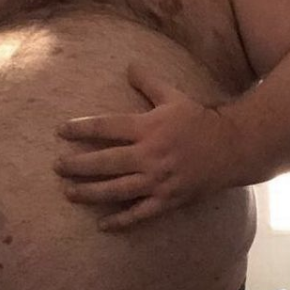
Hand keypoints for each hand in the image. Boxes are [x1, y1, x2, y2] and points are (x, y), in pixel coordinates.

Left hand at [54, 64, 232, 230]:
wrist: (232, 147)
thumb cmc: (199, 119)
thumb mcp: (173, 96)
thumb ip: (148, 82)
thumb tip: (129, 65)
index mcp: (148, 128)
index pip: (106, 127)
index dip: (81, 129)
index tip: (61, 130)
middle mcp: (150, 155)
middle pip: (106, 162)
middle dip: (78, 164)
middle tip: (56, 166)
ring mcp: (158, 180)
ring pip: (117, 190)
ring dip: (90, 193)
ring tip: (68, 193)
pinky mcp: (168, 199)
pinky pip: (140, 213)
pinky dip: (121, 220)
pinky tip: (102, 225)